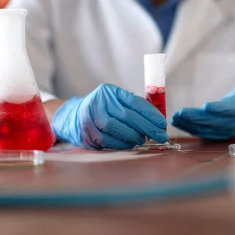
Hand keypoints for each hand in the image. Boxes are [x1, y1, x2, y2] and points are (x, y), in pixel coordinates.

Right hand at [52, 83, 168, 149]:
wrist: (73, 117)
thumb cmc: (102, 109)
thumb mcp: (114, 101)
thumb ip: (133, 107)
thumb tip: (157, 121)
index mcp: (109, 91)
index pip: (134, 101)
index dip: (150, 113)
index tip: (162, 123)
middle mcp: (99, 102)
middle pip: (128, 116)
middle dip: (147, 127)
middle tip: (160, 135)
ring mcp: (92, 118)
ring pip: (118, 129)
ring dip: (135, 136)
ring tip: (143, 139)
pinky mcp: (88, 133)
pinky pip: (110, 140)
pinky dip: (123, 143)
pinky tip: (131, 143)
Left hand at [172, 57, 234, 139]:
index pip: (230, 111)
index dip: (219, 109)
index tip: (207, 106)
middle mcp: (230, 123)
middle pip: (213, 122)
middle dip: (197, 118)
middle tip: (182, 112)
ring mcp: (220, 131)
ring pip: (204, 129)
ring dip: (189, 124)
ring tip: (176, 117)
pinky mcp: (211, 134)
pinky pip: (199, 132)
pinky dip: (187, 128)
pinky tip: (176, 121)